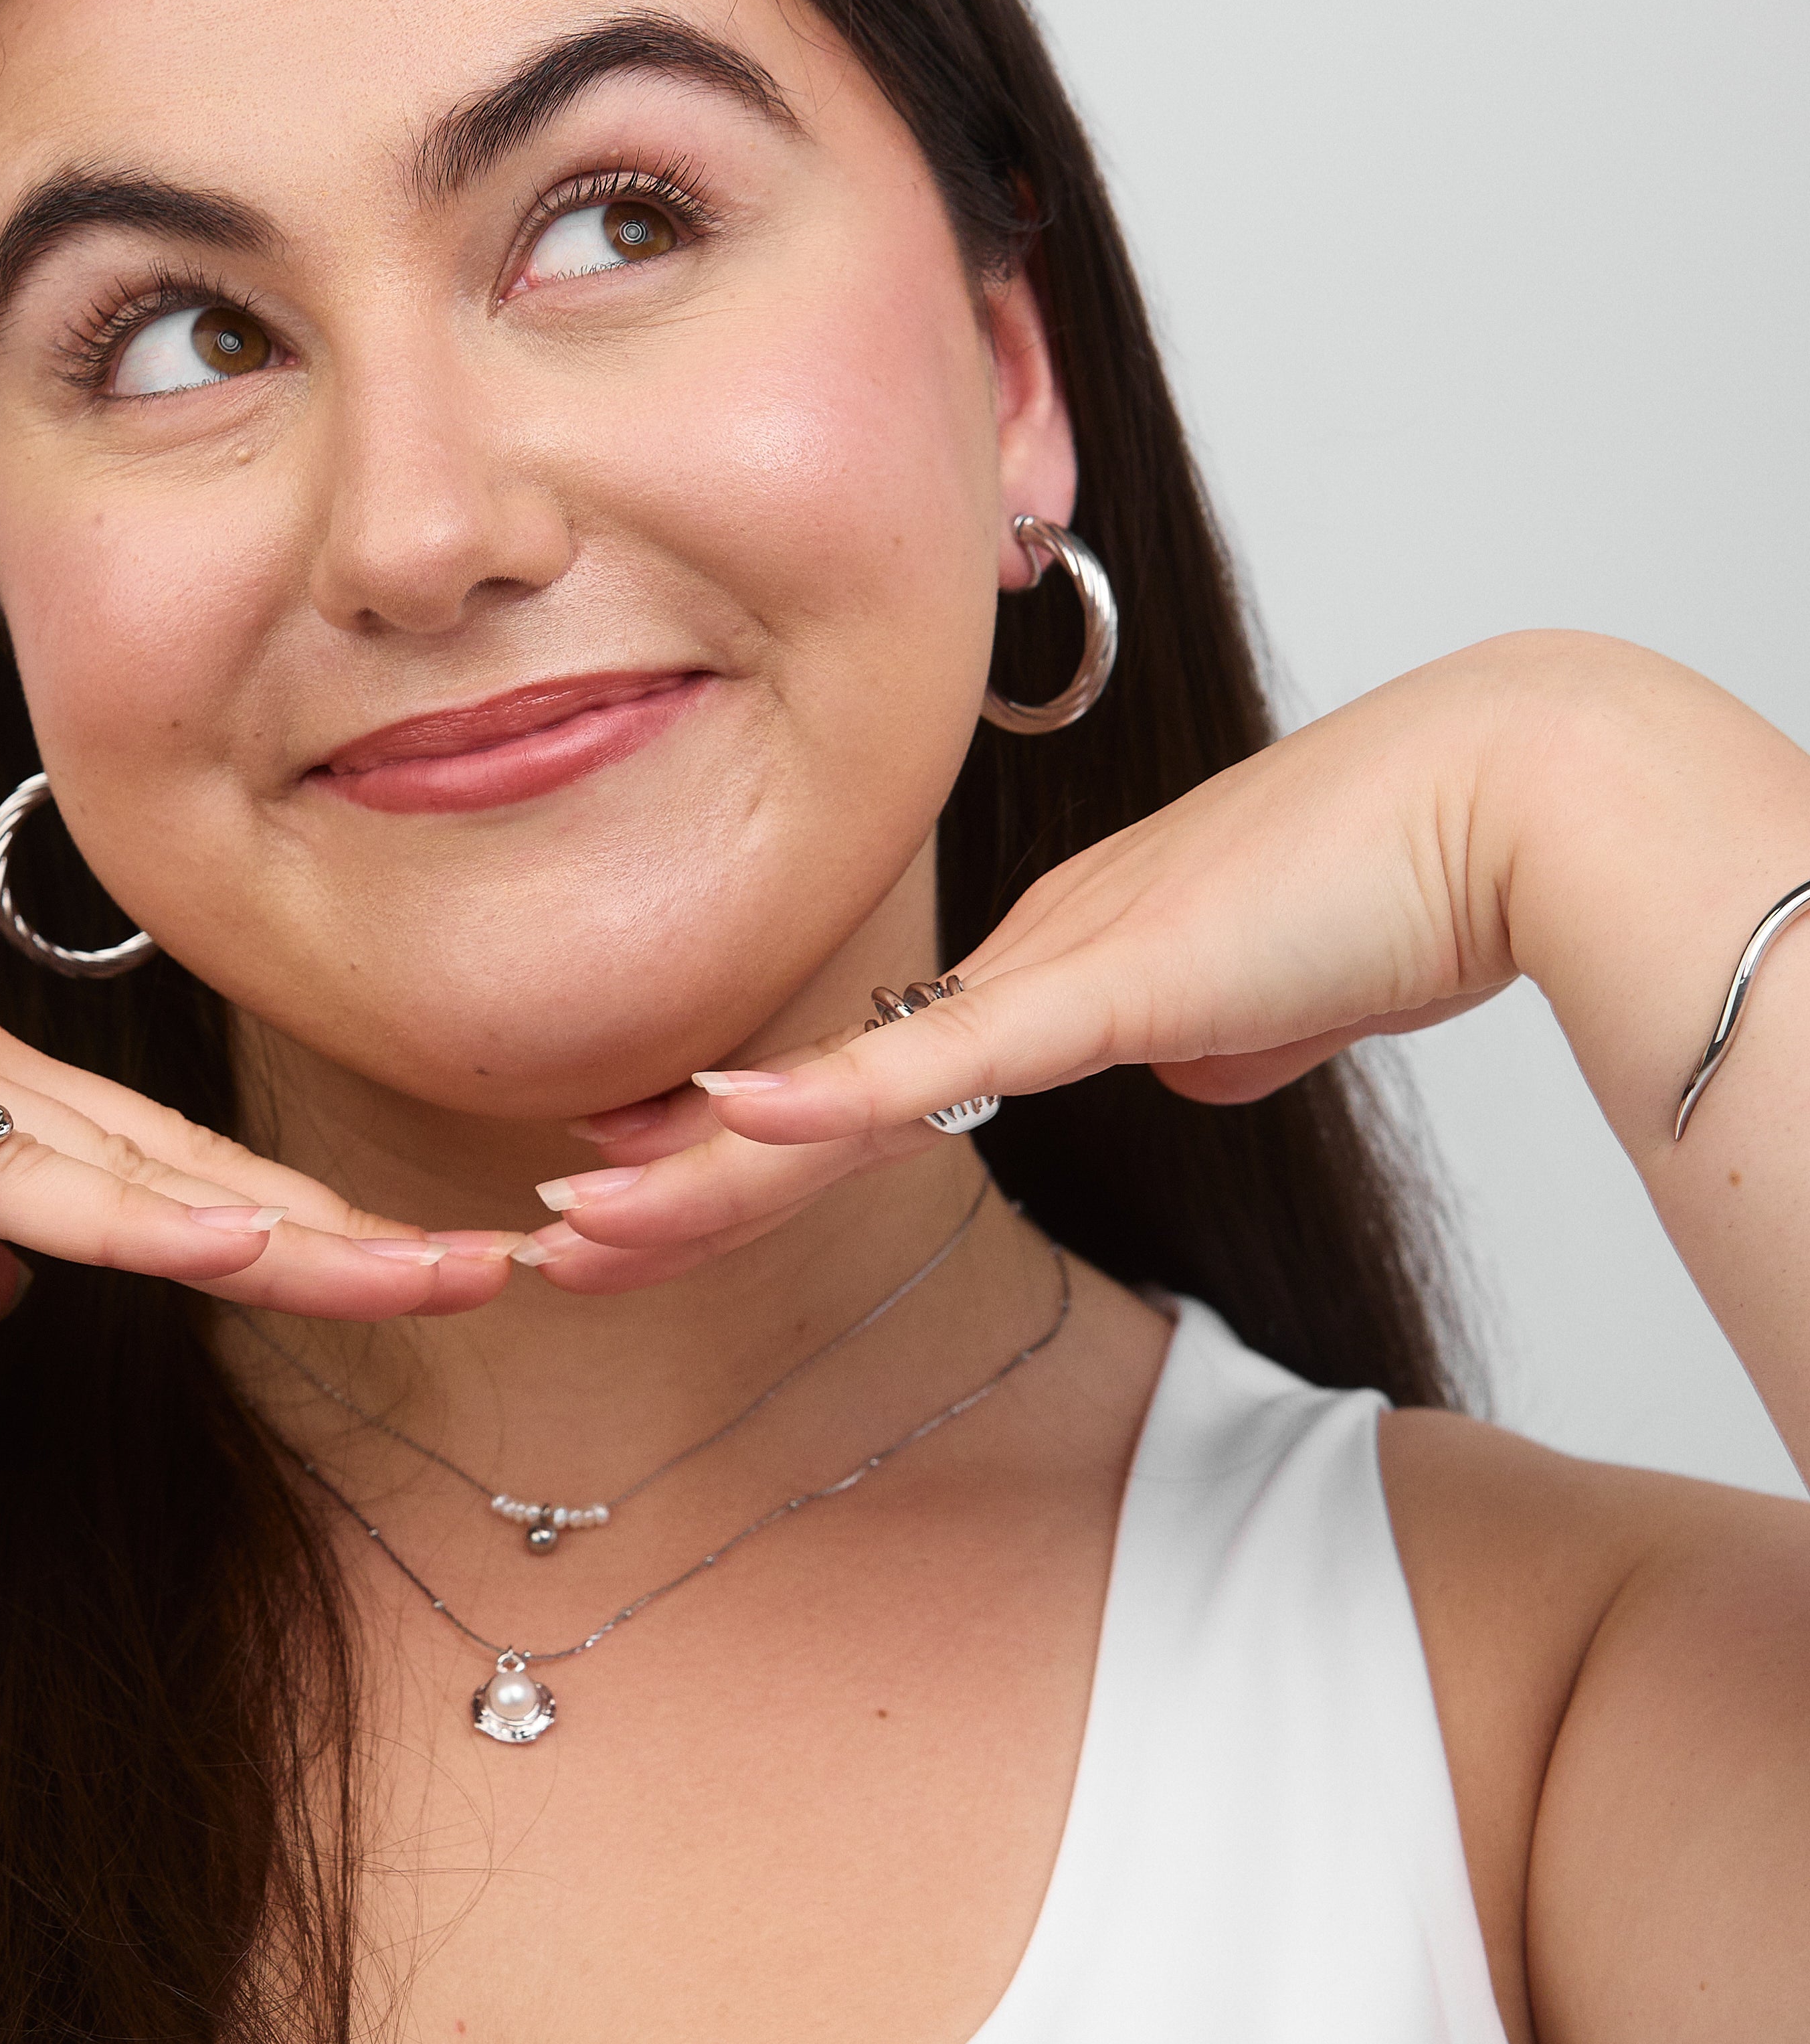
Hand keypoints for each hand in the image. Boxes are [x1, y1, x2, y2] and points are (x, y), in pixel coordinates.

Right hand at [0, 770, 515, 1328]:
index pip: (157, 1170)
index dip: (286, 1222)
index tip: (397, 1263)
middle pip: (200, 1172)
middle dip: (353, 1234)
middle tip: (503, 1267)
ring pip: (156, 1180)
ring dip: (306, 1238)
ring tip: (446, 1279)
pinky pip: (30, 1178)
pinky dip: (152, 1217)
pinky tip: (253, 1246)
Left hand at [518, 652, 1531, 1282]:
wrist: (1497, 805)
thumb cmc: (1402, 889)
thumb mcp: (1268, 999)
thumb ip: (1205, 1034)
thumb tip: (1188, 1067)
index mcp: (1052, 970)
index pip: (861, 1079)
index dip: (740, 1141)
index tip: (635, 1180)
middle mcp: (1020, 958)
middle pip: (810, 1094)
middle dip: (674, 1181)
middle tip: (546, 1237)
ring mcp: (1050, 965)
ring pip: (837, 1090)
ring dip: (703, 1173)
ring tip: (574, 1224)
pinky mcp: (1105, 982)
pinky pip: (941, 1055)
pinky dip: (830, 1095)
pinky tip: (728, 1115)